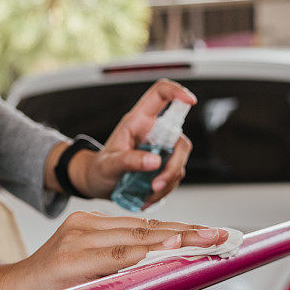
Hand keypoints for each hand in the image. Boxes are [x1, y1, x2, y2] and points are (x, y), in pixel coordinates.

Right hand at [0, 212, 227, 289]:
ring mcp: (79, 238)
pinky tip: (171, 248)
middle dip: (191, 232)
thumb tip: (160, 272)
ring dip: (179, 240)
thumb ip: (117, 268)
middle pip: (148, 228)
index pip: (145, 227)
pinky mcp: (71, 255)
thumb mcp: (86, 273)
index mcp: (92, 226)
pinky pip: (117, 255)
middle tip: (224, 235)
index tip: (211, 234)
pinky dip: (146, 252)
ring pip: (138, 238)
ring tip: (211, 240)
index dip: (181, 231)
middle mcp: (87, 226)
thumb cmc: (46, 288)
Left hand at [63, 79, 195, 205]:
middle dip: (174, 165)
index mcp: (138, 121)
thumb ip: (129, 161)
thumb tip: (154, 161)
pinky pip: (174, 177)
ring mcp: (160, 150)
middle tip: (156, 185)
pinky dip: (164, 190)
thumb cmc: (99, 169)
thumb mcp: (108, 165)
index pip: (160, 94)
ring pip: (179, 162)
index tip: (191, 101)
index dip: (177, 91)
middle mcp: (153, 133)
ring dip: (168, 182)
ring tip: (147, 195)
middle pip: (179, 139)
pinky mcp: (163, 167)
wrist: (97, 184)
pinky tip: (148, 198)